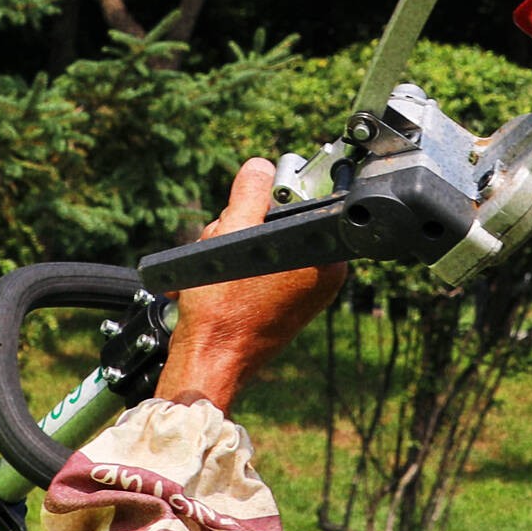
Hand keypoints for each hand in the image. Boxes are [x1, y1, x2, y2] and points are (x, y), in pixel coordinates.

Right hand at [153, 157, 345, 412]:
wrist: (207, 363)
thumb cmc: (222, 310)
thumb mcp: (232, 235)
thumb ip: (251, 194)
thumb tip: (263, 167)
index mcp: (324, 258)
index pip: (299, 203)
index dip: (261, 202)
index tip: (239, 215)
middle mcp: (321, 278)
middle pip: (274, 225)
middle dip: (236, 230)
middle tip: (218, 249)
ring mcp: (300, 296)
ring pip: (259, 247)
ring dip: (226, 251)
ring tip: (210, 274)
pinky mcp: (279, 309)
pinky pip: (255, 272)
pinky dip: (231, 273)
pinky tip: (211, 287)